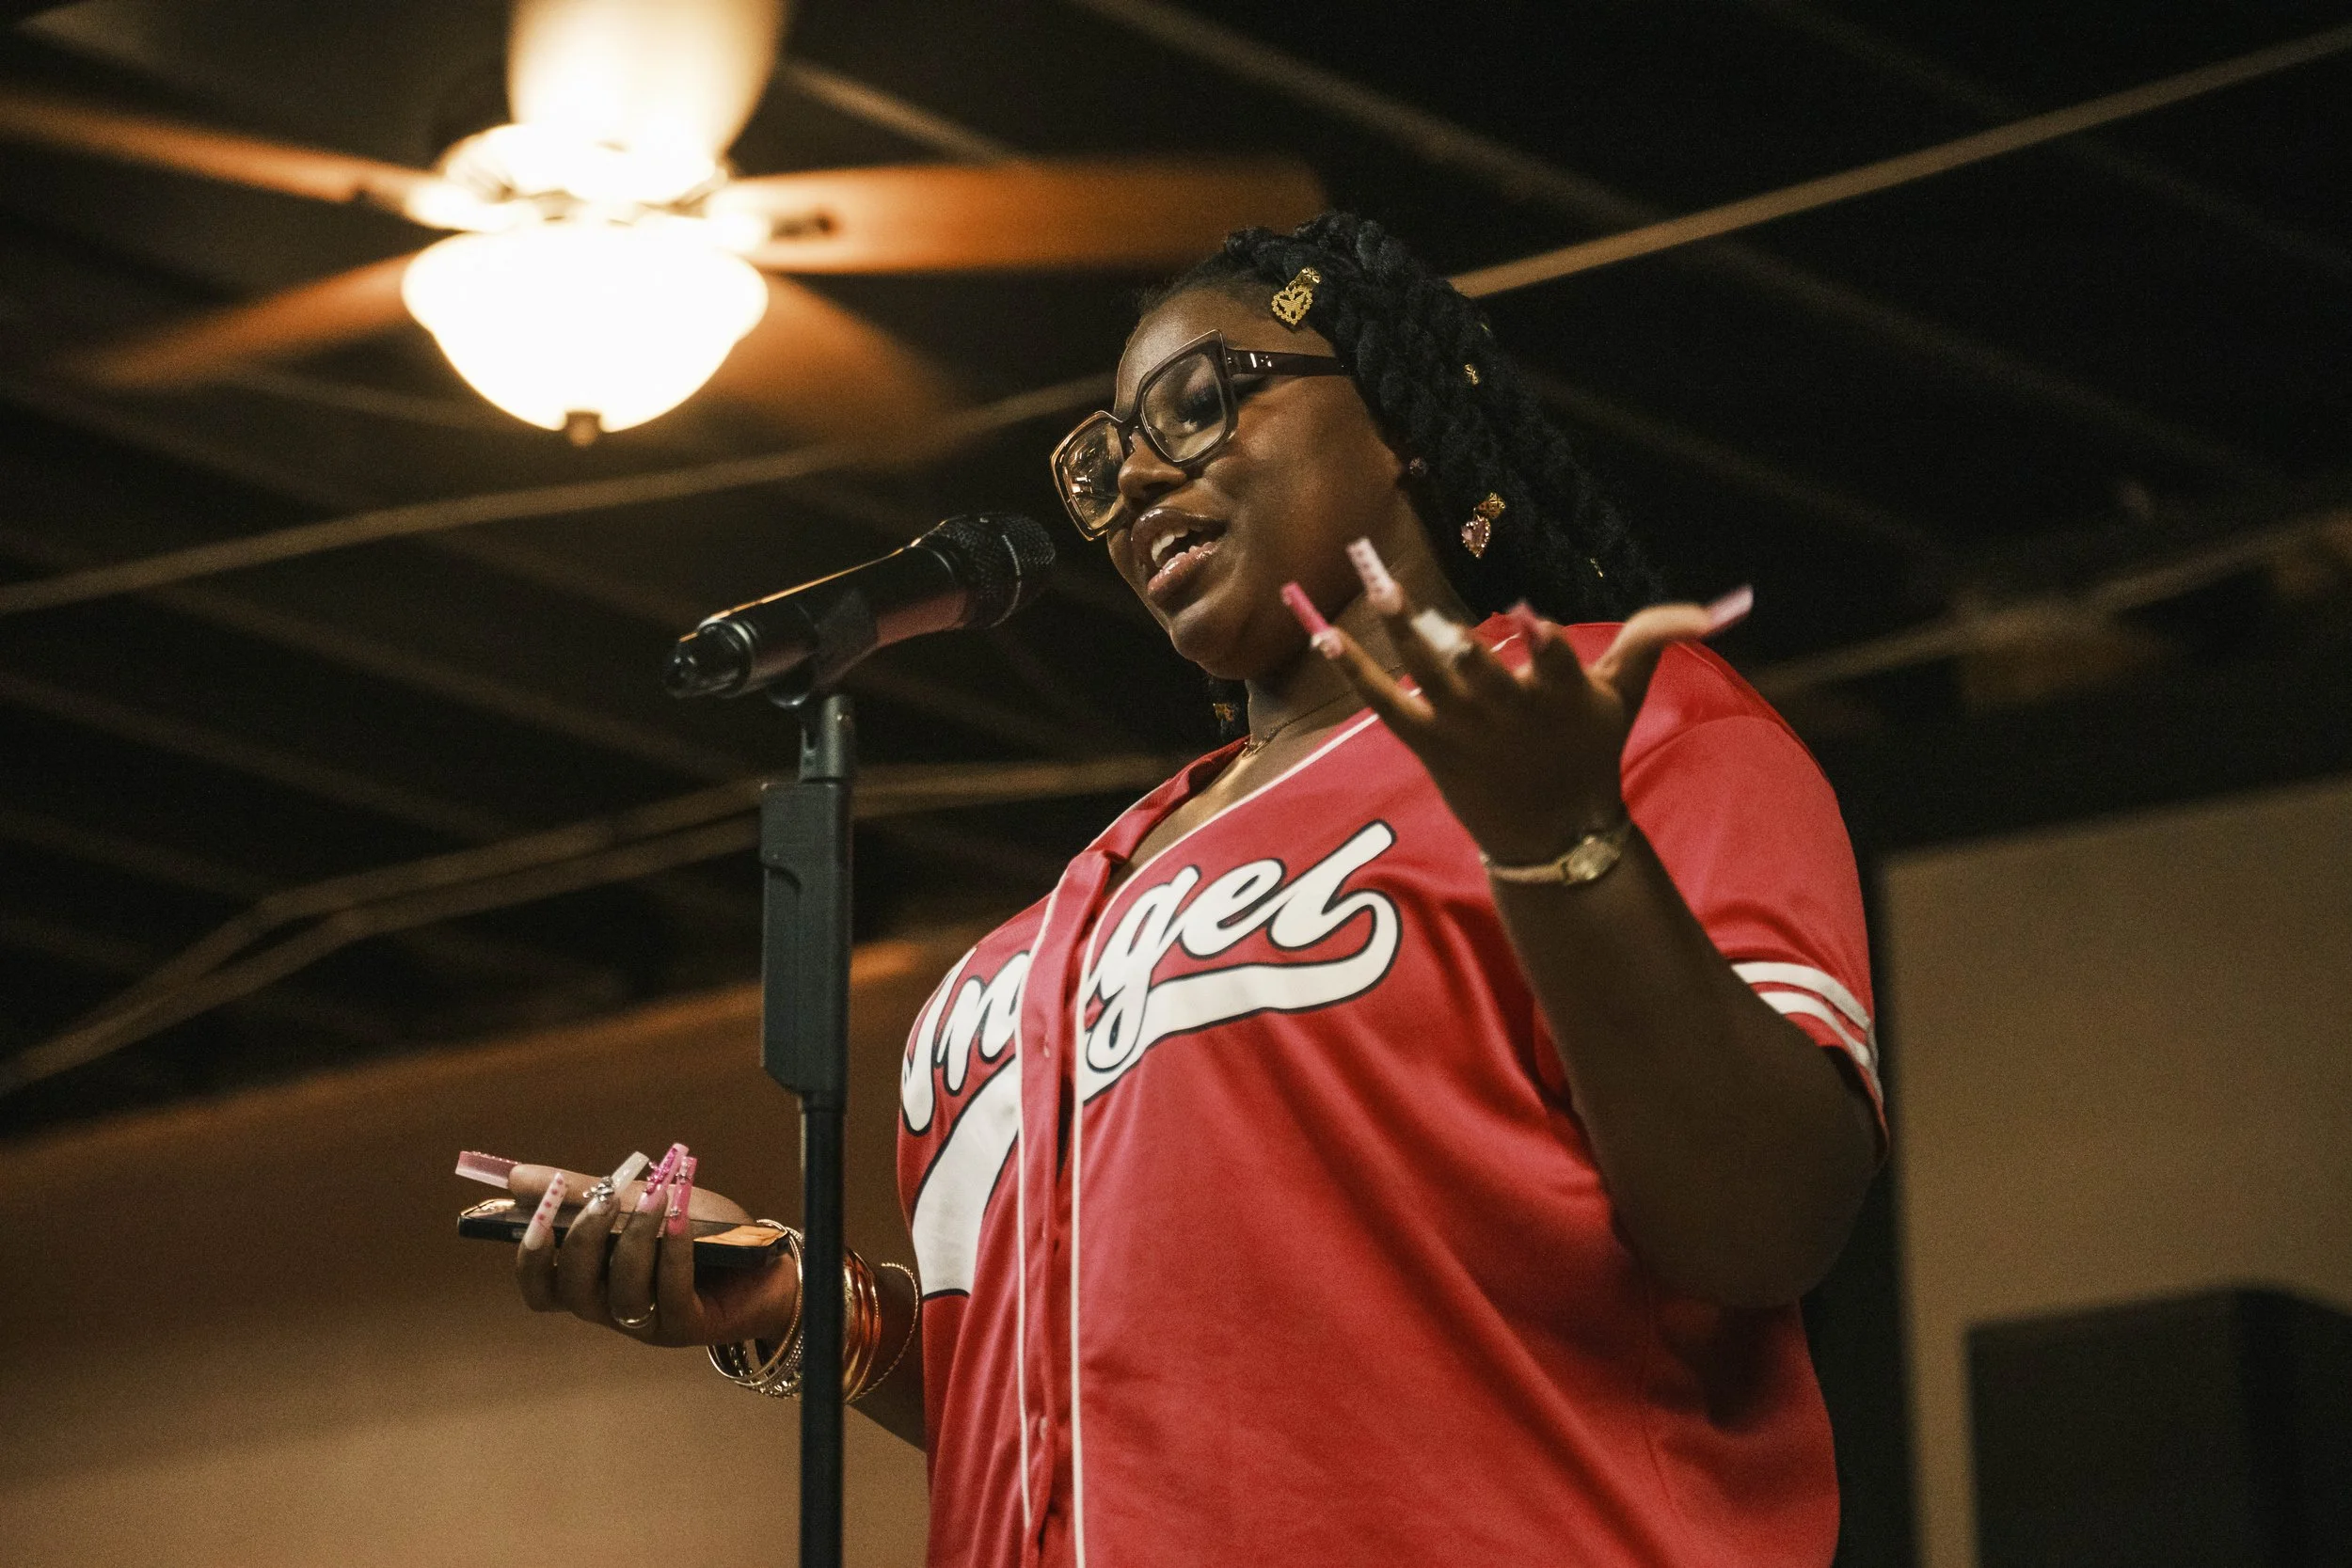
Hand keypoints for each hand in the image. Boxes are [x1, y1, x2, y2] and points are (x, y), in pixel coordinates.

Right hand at [508, 1149, 796, 1348]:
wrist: (766, 1262)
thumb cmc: (698, 1231)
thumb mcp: (640, 1201)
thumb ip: (585, 1192)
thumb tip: (516, 1177)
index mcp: (591, 1281)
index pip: (539, 1287)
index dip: (529, 1256)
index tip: (535, 1211)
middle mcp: (609, 1308)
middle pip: (573, 1290)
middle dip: (582, 1241)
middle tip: (603, 1198)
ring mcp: (646, 1323)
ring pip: (621, 1292)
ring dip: (635, 1241)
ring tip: (654, 1198)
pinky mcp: (685, 1327)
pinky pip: (669, 1293)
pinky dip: (671, 1254)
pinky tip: (678, 1222)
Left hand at [1291, 544, 1747, 864]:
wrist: (1553, 835)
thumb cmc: (1590, 752)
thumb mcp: (1627, 694)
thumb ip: (1658, 637)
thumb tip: (1726, 604)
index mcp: (1561, 697)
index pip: (1553, 666)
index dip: (1541, 644)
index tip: (1528, 615)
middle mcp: (1508, 713)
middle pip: (1475, 669)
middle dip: (1450, 637)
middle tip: (1416, 594)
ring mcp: (1463, 729)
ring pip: (1425, 675)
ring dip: (1396, 631)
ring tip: (1374, 585)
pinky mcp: (1428, 744)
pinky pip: (1385, 704)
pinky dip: (1356, 672)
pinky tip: (1325, 634)